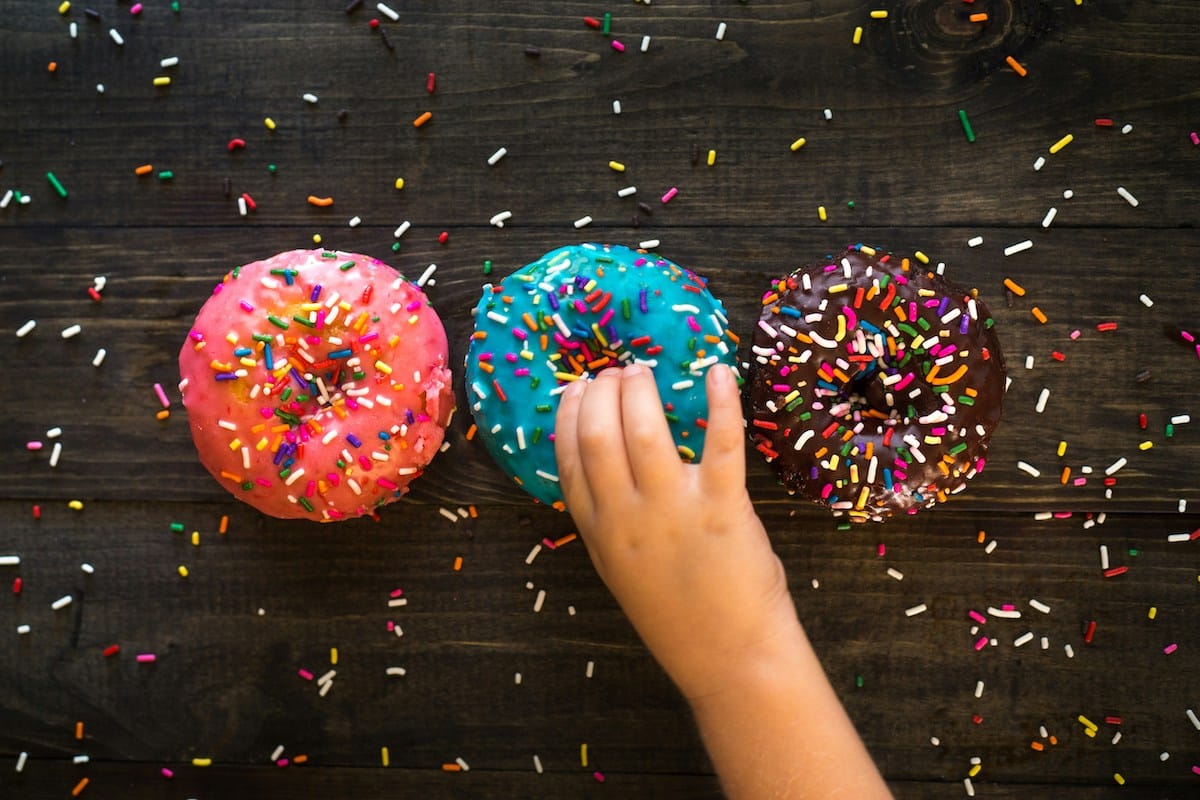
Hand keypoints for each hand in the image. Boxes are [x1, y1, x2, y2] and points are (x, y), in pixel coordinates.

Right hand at [554, 364, 799, 700]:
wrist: (730, 658)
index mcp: (600, 530)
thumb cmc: (678, 615)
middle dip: (602, 392)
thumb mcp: (621, 570)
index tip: (579, 388)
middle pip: (599, 434)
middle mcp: (628, 516)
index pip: (569, 457)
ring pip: (644, 430)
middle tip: (616, 373)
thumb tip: (604, 466)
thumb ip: (607, 521)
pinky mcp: (724, 507)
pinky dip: (720, 402)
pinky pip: (720, 442)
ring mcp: (675, 510)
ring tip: (645, 371)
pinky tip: (719, 373)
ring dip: (641, 390)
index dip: (570, 413)